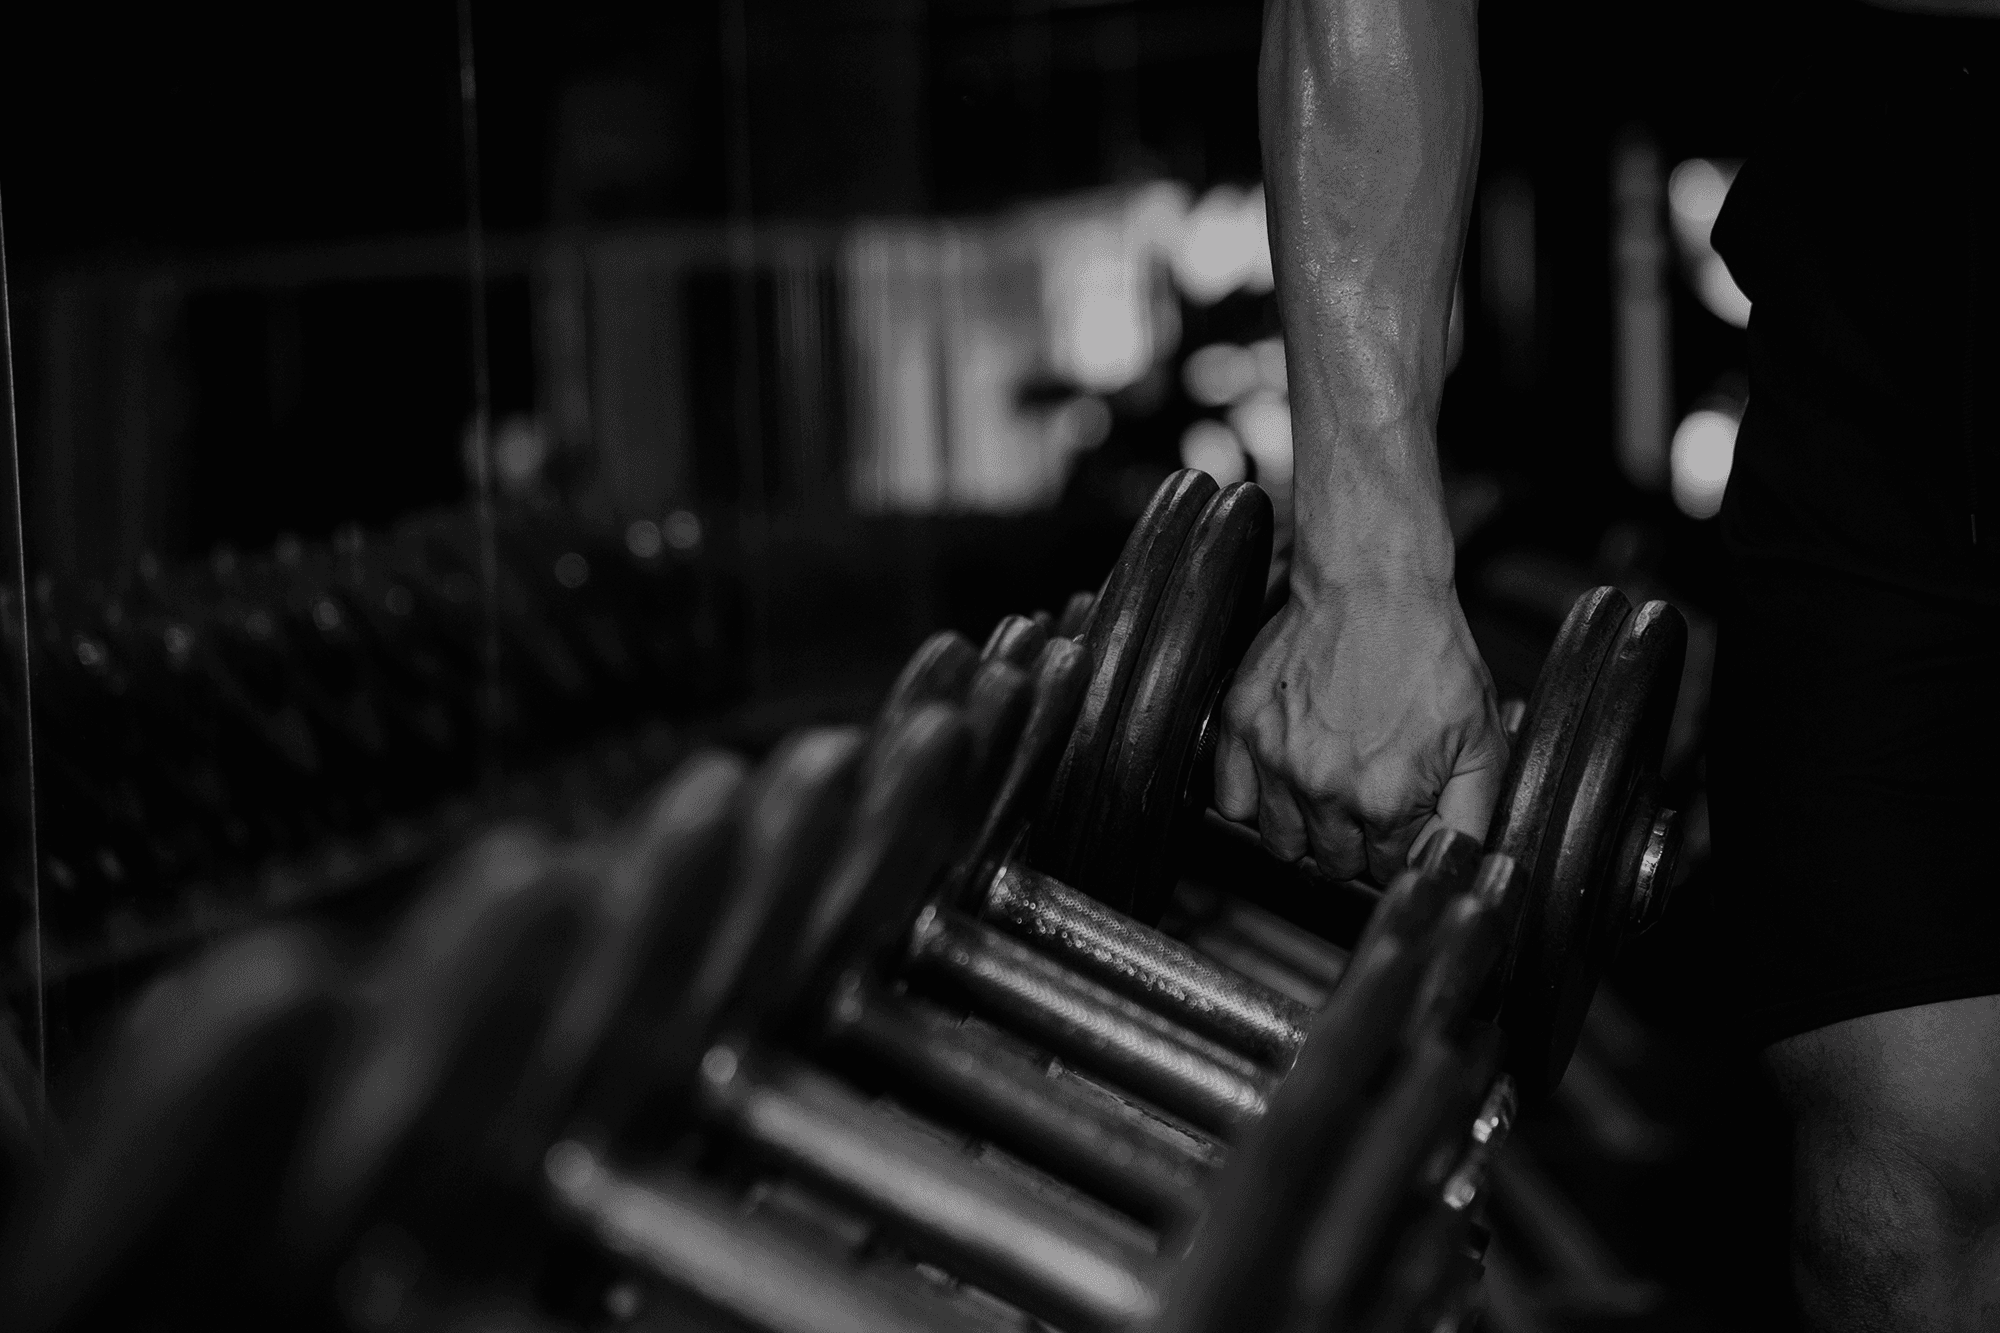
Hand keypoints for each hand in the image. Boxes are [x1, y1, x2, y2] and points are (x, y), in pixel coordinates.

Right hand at [1214, 582, 1506, 881]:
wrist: (1372, 583)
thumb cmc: (1428, 650)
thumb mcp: (1481, 737)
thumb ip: (1472, 814)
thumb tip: (1454, 866)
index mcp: (1387, 799)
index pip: (1386, 869)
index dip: (1398, 845)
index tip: (1401, 815)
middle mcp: (1324, 789)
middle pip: (1331, 865)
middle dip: (1354, 842)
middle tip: (1367, 796)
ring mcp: (1275, 760)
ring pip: (1280, 843)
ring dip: (1304, 827)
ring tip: (1326, 787)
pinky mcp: (1240, 729)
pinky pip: (1231, 802)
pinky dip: (1253, 798)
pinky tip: (1283, 774)